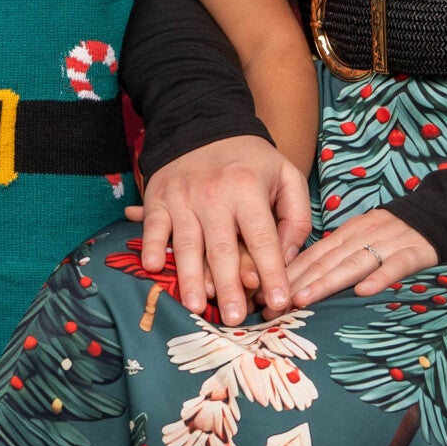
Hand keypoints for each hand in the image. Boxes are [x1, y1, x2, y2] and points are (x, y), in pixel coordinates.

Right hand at [131, 136, 312, 324]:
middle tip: (234, 319)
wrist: (202, 126)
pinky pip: (153, 228)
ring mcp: (182, 198)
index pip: (262, 238)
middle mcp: (214, 195)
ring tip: (196, 307)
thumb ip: (295, 216)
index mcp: (248, 189)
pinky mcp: (157, 200)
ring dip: (191, 278)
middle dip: (229, 287)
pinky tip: (155, 269)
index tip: (279, 302)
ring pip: (186, 245)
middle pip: (222, 248)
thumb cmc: (251, 161)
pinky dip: (151, 248)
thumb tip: (286, 257)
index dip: (271, 272)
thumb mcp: (286, 176)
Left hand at [284, 207, 434, 308]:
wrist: (440, 212)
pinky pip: (396, 265)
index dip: (287, 274)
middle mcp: (363, 237)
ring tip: (304, 299)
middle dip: (297, 283)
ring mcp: (388, 244)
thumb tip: (298, 283)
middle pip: (326, 260)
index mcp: (348, 234)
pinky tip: (364, 291)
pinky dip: (380, 277)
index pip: (312, 255)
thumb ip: (335, 256)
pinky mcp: (415, 252)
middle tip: (272, 304)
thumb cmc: (394, 234)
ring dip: (327, 282)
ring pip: (354, 263)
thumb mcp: (361, 237)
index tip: (263, 294)